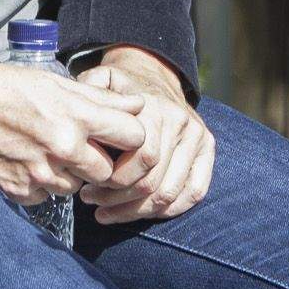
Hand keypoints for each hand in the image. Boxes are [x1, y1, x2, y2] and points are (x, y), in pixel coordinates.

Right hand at [0, 50, 147, 205]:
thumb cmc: (8, 88)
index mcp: (78, 116)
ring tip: (48, 152)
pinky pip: (46, 197)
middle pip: (109, 172)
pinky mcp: (20, 191)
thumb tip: (138, 105)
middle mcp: (64, 148)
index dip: (130, 137)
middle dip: (100, 163)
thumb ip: (102, 98)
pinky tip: (27, 163)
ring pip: (76, 188)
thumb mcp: (57, 83)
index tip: (120, 137)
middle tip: (82, 148)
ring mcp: (41, 174)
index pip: (134, 136)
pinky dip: (41, 185)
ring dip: (70, 175)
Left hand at [77, 48, 215, 223]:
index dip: (113, 182)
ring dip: (137, 211)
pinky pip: (194, 191)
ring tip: (109, 212)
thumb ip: (88, 97)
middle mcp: (180, 122)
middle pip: (153, 182)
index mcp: (154, 108)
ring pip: (170, 193)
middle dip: (119, 201)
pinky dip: (168, 210)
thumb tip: (81, 124)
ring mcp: (197, 136)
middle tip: (92, 203)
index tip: (88, 187)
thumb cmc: (119, 89)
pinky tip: (142, 212)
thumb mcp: (100, 83)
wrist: (153, 75)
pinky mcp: (207, 149)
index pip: (142, 158)